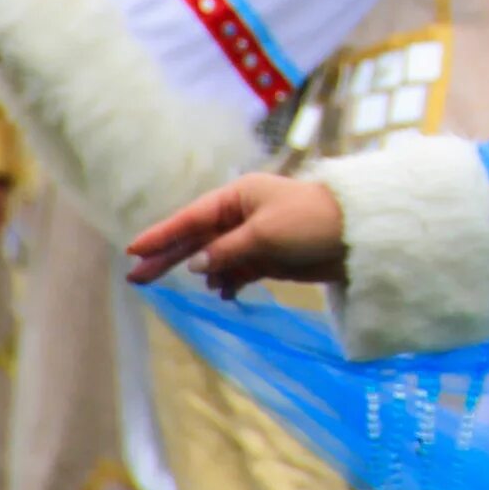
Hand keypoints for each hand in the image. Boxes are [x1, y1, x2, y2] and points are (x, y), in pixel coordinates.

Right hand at [126, 174, 346, 292]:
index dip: (162, 234)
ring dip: (204, 272)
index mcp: (239, 197)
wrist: (355, 235)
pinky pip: (237, 270)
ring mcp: (254, 236)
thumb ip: (225, 250)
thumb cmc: (309, 222)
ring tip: (198, 288)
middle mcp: (242, 215)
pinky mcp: (268, 257)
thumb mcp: (263, 234)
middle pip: (196, 239)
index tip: (133, 250)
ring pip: (215, 257)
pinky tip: (223, 293)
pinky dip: (228, 281)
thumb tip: (196, 264)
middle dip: (168, 258)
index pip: (191, 218)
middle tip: (136, 278)